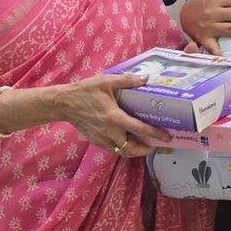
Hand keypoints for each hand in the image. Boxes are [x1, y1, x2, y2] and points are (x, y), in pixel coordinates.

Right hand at [56, 74, 173, 156]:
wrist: (63, 103)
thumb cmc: (85, 91)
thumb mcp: (106, 81)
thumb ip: (128, 80)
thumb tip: (146, 78)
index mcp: (115, 118)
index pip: (141, 130)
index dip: (156, 135)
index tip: (167, 137)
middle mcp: (110, 132)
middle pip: (132, 149)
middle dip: (146, 150)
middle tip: (155, 145)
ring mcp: (102, 139)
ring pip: (122, 152)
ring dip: (135, 151)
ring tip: (143, 145)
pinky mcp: (96, 141)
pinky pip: (113, 149)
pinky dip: (122, 148)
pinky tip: (126, 140)